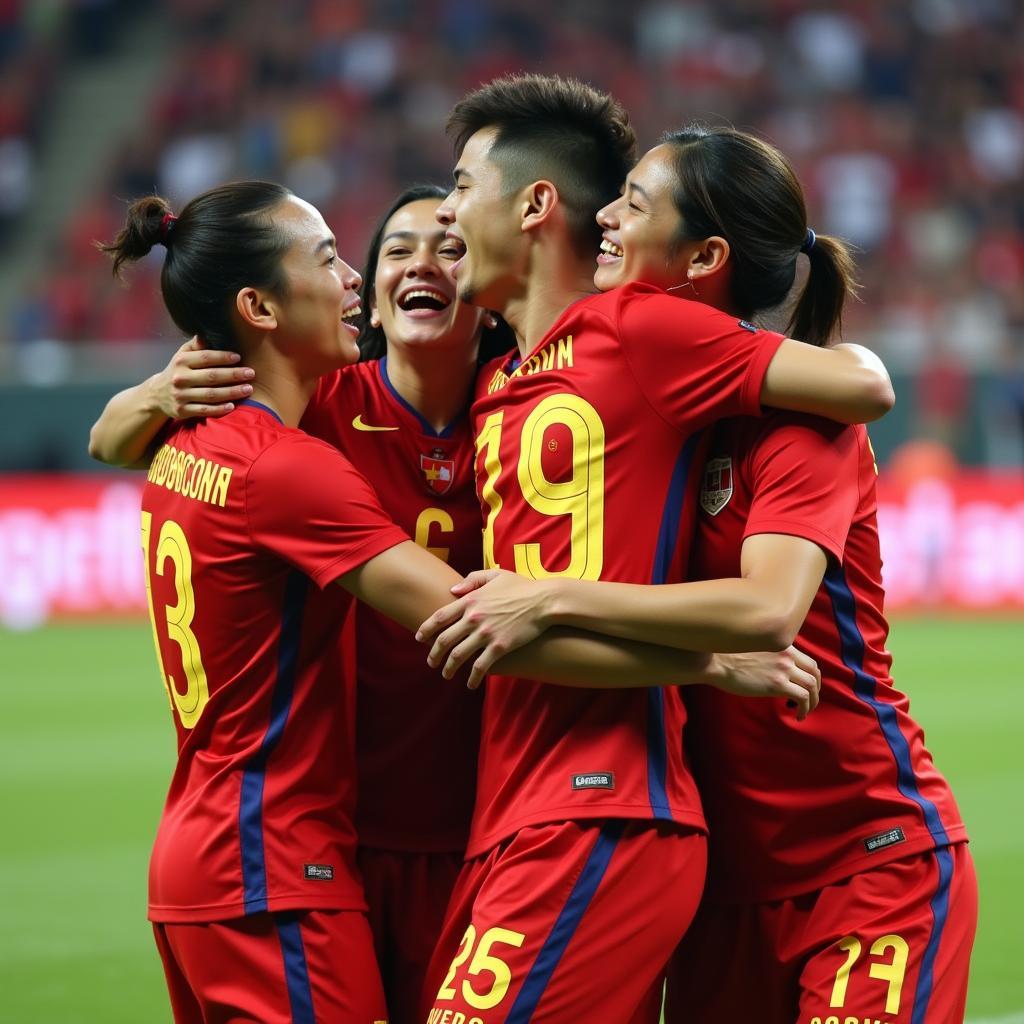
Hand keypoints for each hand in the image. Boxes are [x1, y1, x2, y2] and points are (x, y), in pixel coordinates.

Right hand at [153, 337, 254, 418]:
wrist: (157, 394)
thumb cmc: (178, 371)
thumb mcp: (182, 355)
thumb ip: (196, 345)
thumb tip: (207, 333)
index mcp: (181, 361)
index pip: (205, 358)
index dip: (223, 357)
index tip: (239, 357)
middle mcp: (180, 378)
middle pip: (211, 376)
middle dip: (233, 375)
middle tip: (251, 373)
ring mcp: (181, 396)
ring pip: (211, 395)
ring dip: (232, 392)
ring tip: (248, 389)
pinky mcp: (182, 411)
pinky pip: (204, 410)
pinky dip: (219, 409)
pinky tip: (232, 406)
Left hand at [416, 570, 555, 689]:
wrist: (545, 601)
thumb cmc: (522, 587)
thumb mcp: (496, 575)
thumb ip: (472, 580)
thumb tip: (452, 590)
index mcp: (470, 600)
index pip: (439, 617)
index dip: (426, 629)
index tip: (419, 638)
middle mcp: (473, 618)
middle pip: (444, 639)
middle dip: (433, 654)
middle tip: (431, 662)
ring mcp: (485, 633)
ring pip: (458, 655)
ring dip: (448, 668)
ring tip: (446, 675)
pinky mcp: (499, 647)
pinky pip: (480, 666)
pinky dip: (472, 678)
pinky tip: (471, 684)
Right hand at [707, 646, 820, 719]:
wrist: (717, 662)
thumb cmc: (728, 657)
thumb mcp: (756, 649)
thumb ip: (771, 655)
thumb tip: (775, 671)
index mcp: (782, 645)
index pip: (809, 661)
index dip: (812, 676)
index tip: (805, 687)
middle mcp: (786, 655)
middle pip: (814, 672)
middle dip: (817, 689)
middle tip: (811, 700)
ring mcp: (783, 669)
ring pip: (811, 686)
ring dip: (813, 701)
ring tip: (806, 711)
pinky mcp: (777, 684)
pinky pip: (802, 698)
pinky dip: (805, 708)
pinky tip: (798, 715)